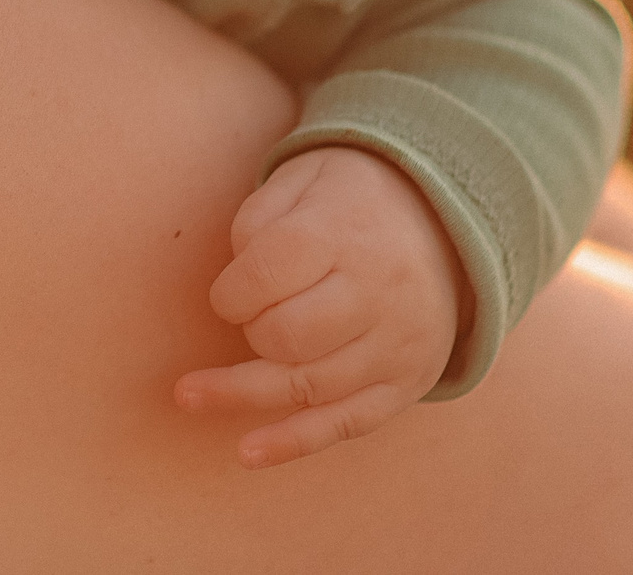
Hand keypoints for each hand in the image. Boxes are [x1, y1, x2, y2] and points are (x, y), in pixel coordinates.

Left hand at [174, 146, 463, 467]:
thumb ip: (256, 225)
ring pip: (309, 385)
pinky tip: (247, 452)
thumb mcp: (300, 181)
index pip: (268, 271)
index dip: (230, 291)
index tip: (226, 295)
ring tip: (189, 395)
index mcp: (344, 233)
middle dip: (249, 333)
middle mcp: (376, 292)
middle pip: (287, 335)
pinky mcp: (407, 383)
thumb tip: (234, 285)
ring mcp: (396, 344)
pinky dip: (293, 441)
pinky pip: (347, 423)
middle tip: (246, 318)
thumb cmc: (347, 202)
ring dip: (243, 393)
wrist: (442, 224)